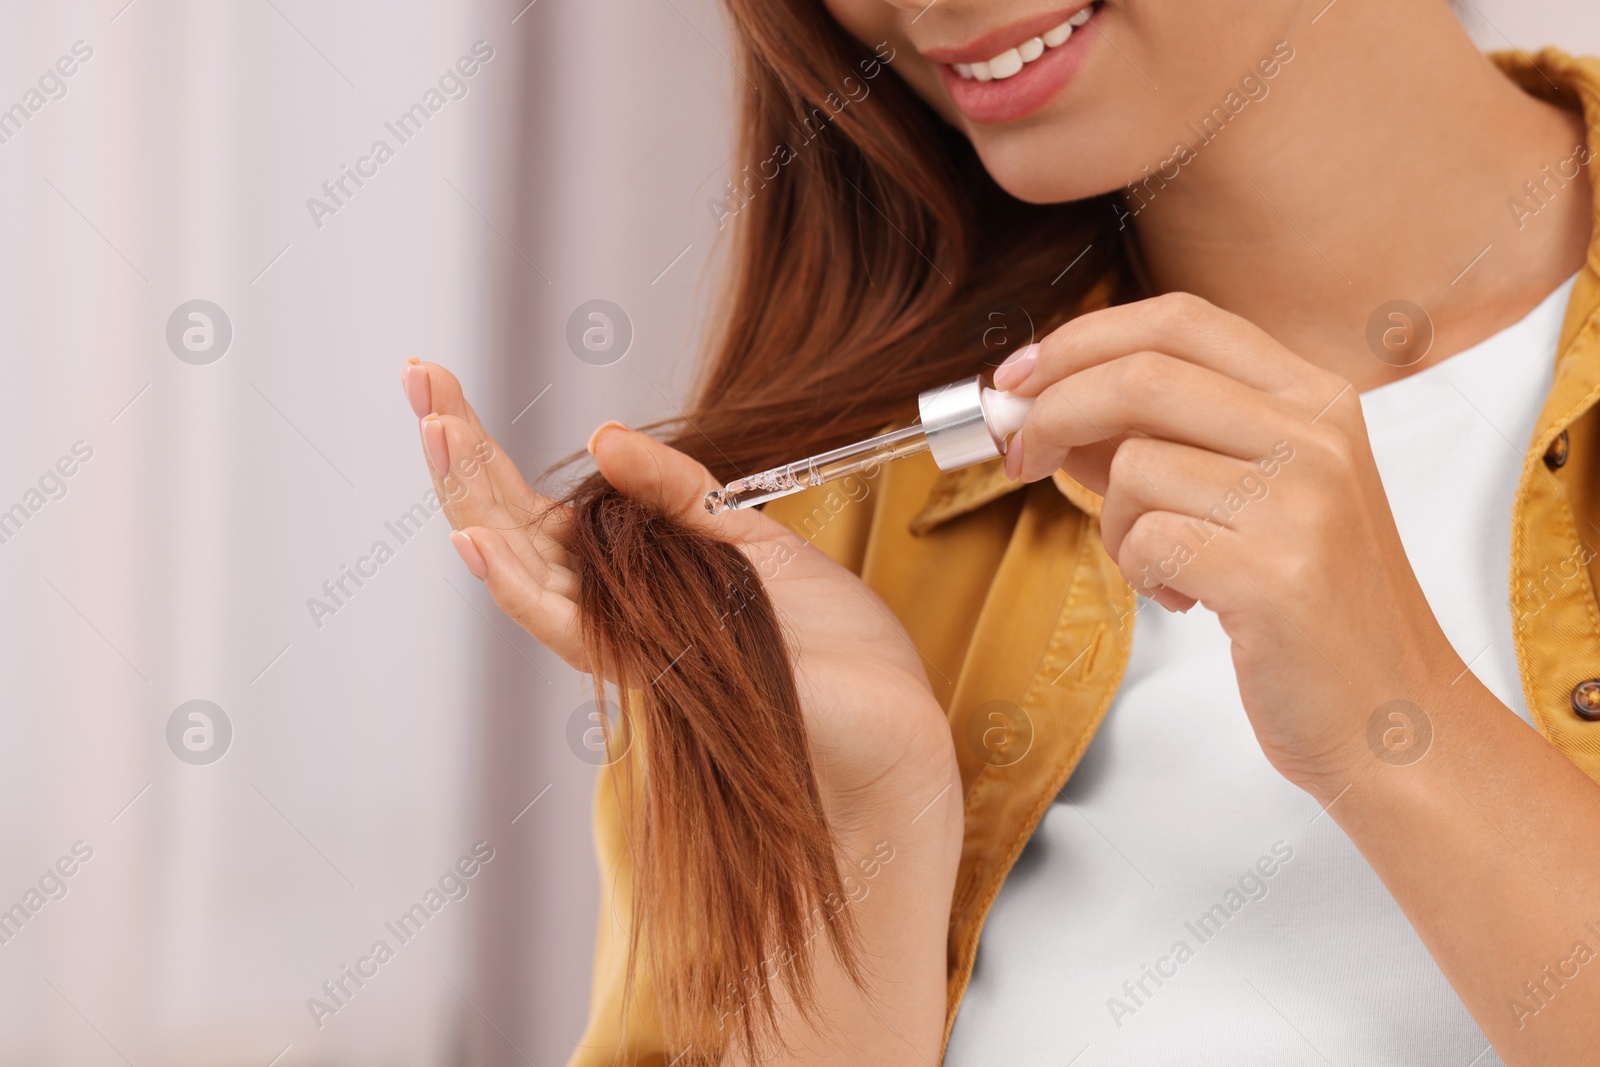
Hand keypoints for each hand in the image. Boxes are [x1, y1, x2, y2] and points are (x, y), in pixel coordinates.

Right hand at [399, 359, 959, 826]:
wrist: (883, 715)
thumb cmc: (823, 638)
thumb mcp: (750, 536)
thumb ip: (676, 490)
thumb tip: (598, 433)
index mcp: (627, 569)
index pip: (530, 502)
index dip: (479, 441)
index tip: (432, 375)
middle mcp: (607, 607)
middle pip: (507, 524)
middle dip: (458, 451)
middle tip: (416, 377)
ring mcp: (620, 641)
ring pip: (520, 568)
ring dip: (471, 497)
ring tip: (435, 428)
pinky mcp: (647, 671)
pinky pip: (566, 626)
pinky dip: (515, 582)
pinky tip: (473, 537)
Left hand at [993, 293, 1464, 787]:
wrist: (1394, 711)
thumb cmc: (1311, 604)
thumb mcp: (1252, 494)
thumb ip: (1162, 436)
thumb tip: (1047, 403)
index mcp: (1315, 396)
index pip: (1178, 319)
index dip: (1083, 339)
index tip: (1022, 376)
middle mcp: (1317, 434)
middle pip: (1141, 375)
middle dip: (1053, 413)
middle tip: (1022, 456)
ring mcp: (1304, 502)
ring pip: (1134, 467)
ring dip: (1112, 524)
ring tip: (1156, 565)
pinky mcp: (1277, 575)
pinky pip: (1147, 541)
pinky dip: (1139, 573)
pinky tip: (1185, 598)